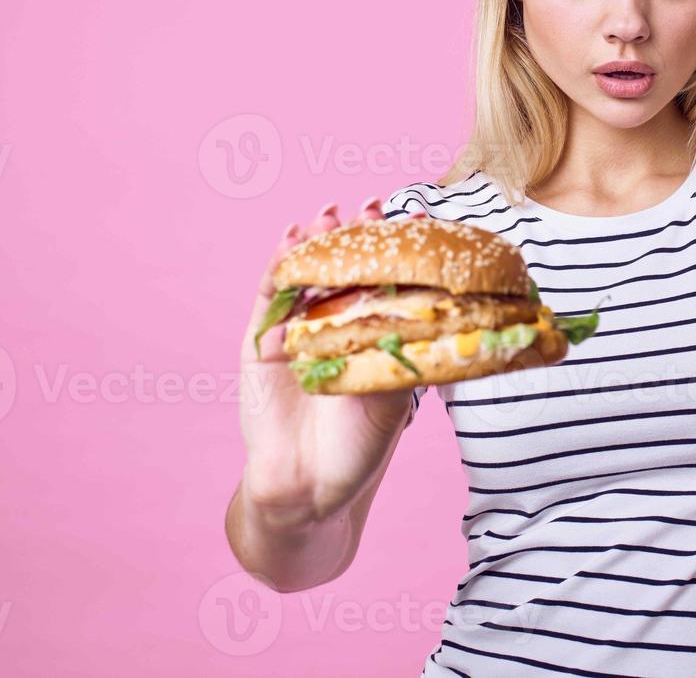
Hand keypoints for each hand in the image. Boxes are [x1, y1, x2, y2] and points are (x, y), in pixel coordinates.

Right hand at [237, 198, 421, 525]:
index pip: (387, 282)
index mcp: (371, 337)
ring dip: (317, 242)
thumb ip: (400, 361)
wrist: (307, 489)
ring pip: (307, 275)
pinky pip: (269, 297)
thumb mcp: (392, 403)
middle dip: (356, 235)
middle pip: (345, 269)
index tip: (415, 218)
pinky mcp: (261, 342)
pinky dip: (278, 266)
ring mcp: (297, 331)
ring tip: (328, 216)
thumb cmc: (358, 450)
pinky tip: (289, 240)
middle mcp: (335, 327)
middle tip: (369, 206)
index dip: (398, 250)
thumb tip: (434, 321)